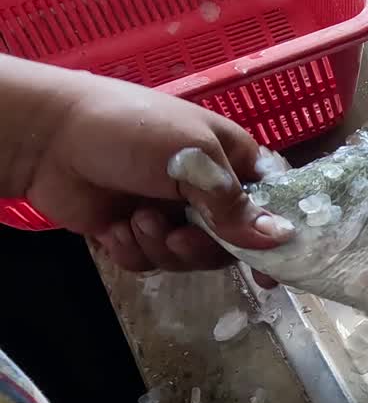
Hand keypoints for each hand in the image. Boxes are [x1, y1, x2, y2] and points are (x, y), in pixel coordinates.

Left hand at [8, 59, 292, 271]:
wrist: (50, 137)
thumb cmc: (132, 130)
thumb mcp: (194, 159)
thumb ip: (235, 205)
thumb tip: (281, 238)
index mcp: (232, 162)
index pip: (271, 205)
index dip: (275, 238)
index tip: (271, 272)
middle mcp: (206, 191)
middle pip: (231, 243)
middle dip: (203, 247)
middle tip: (179, 237)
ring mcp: (171, 213)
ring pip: (190, 258)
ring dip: (162, 246)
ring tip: (136, 220)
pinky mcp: (136, 233)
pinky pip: (152, 262)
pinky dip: (134, 250)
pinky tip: (114, 228)